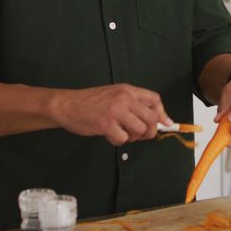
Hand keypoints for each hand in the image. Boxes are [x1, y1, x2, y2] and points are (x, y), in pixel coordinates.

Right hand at [53, 84, 169, 145]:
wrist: (66, 105)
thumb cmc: (89, 102)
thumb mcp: (113, 95)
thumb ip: (133, 104)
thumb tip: (157, 119)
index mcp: (127, 90)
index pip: (154, 99)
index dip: (162, 113)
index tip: (164, 124)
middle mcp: (124, 98)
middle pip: (151, 118)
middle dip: (150, 131)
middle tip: (140, 135)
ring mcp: (115, 111)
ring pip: (140, 130)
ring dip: (133, 137)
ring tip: (121, 133)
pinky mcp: (106, 124)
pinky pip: (123, 139)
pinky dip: (118, 141)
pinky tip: (109, 135)